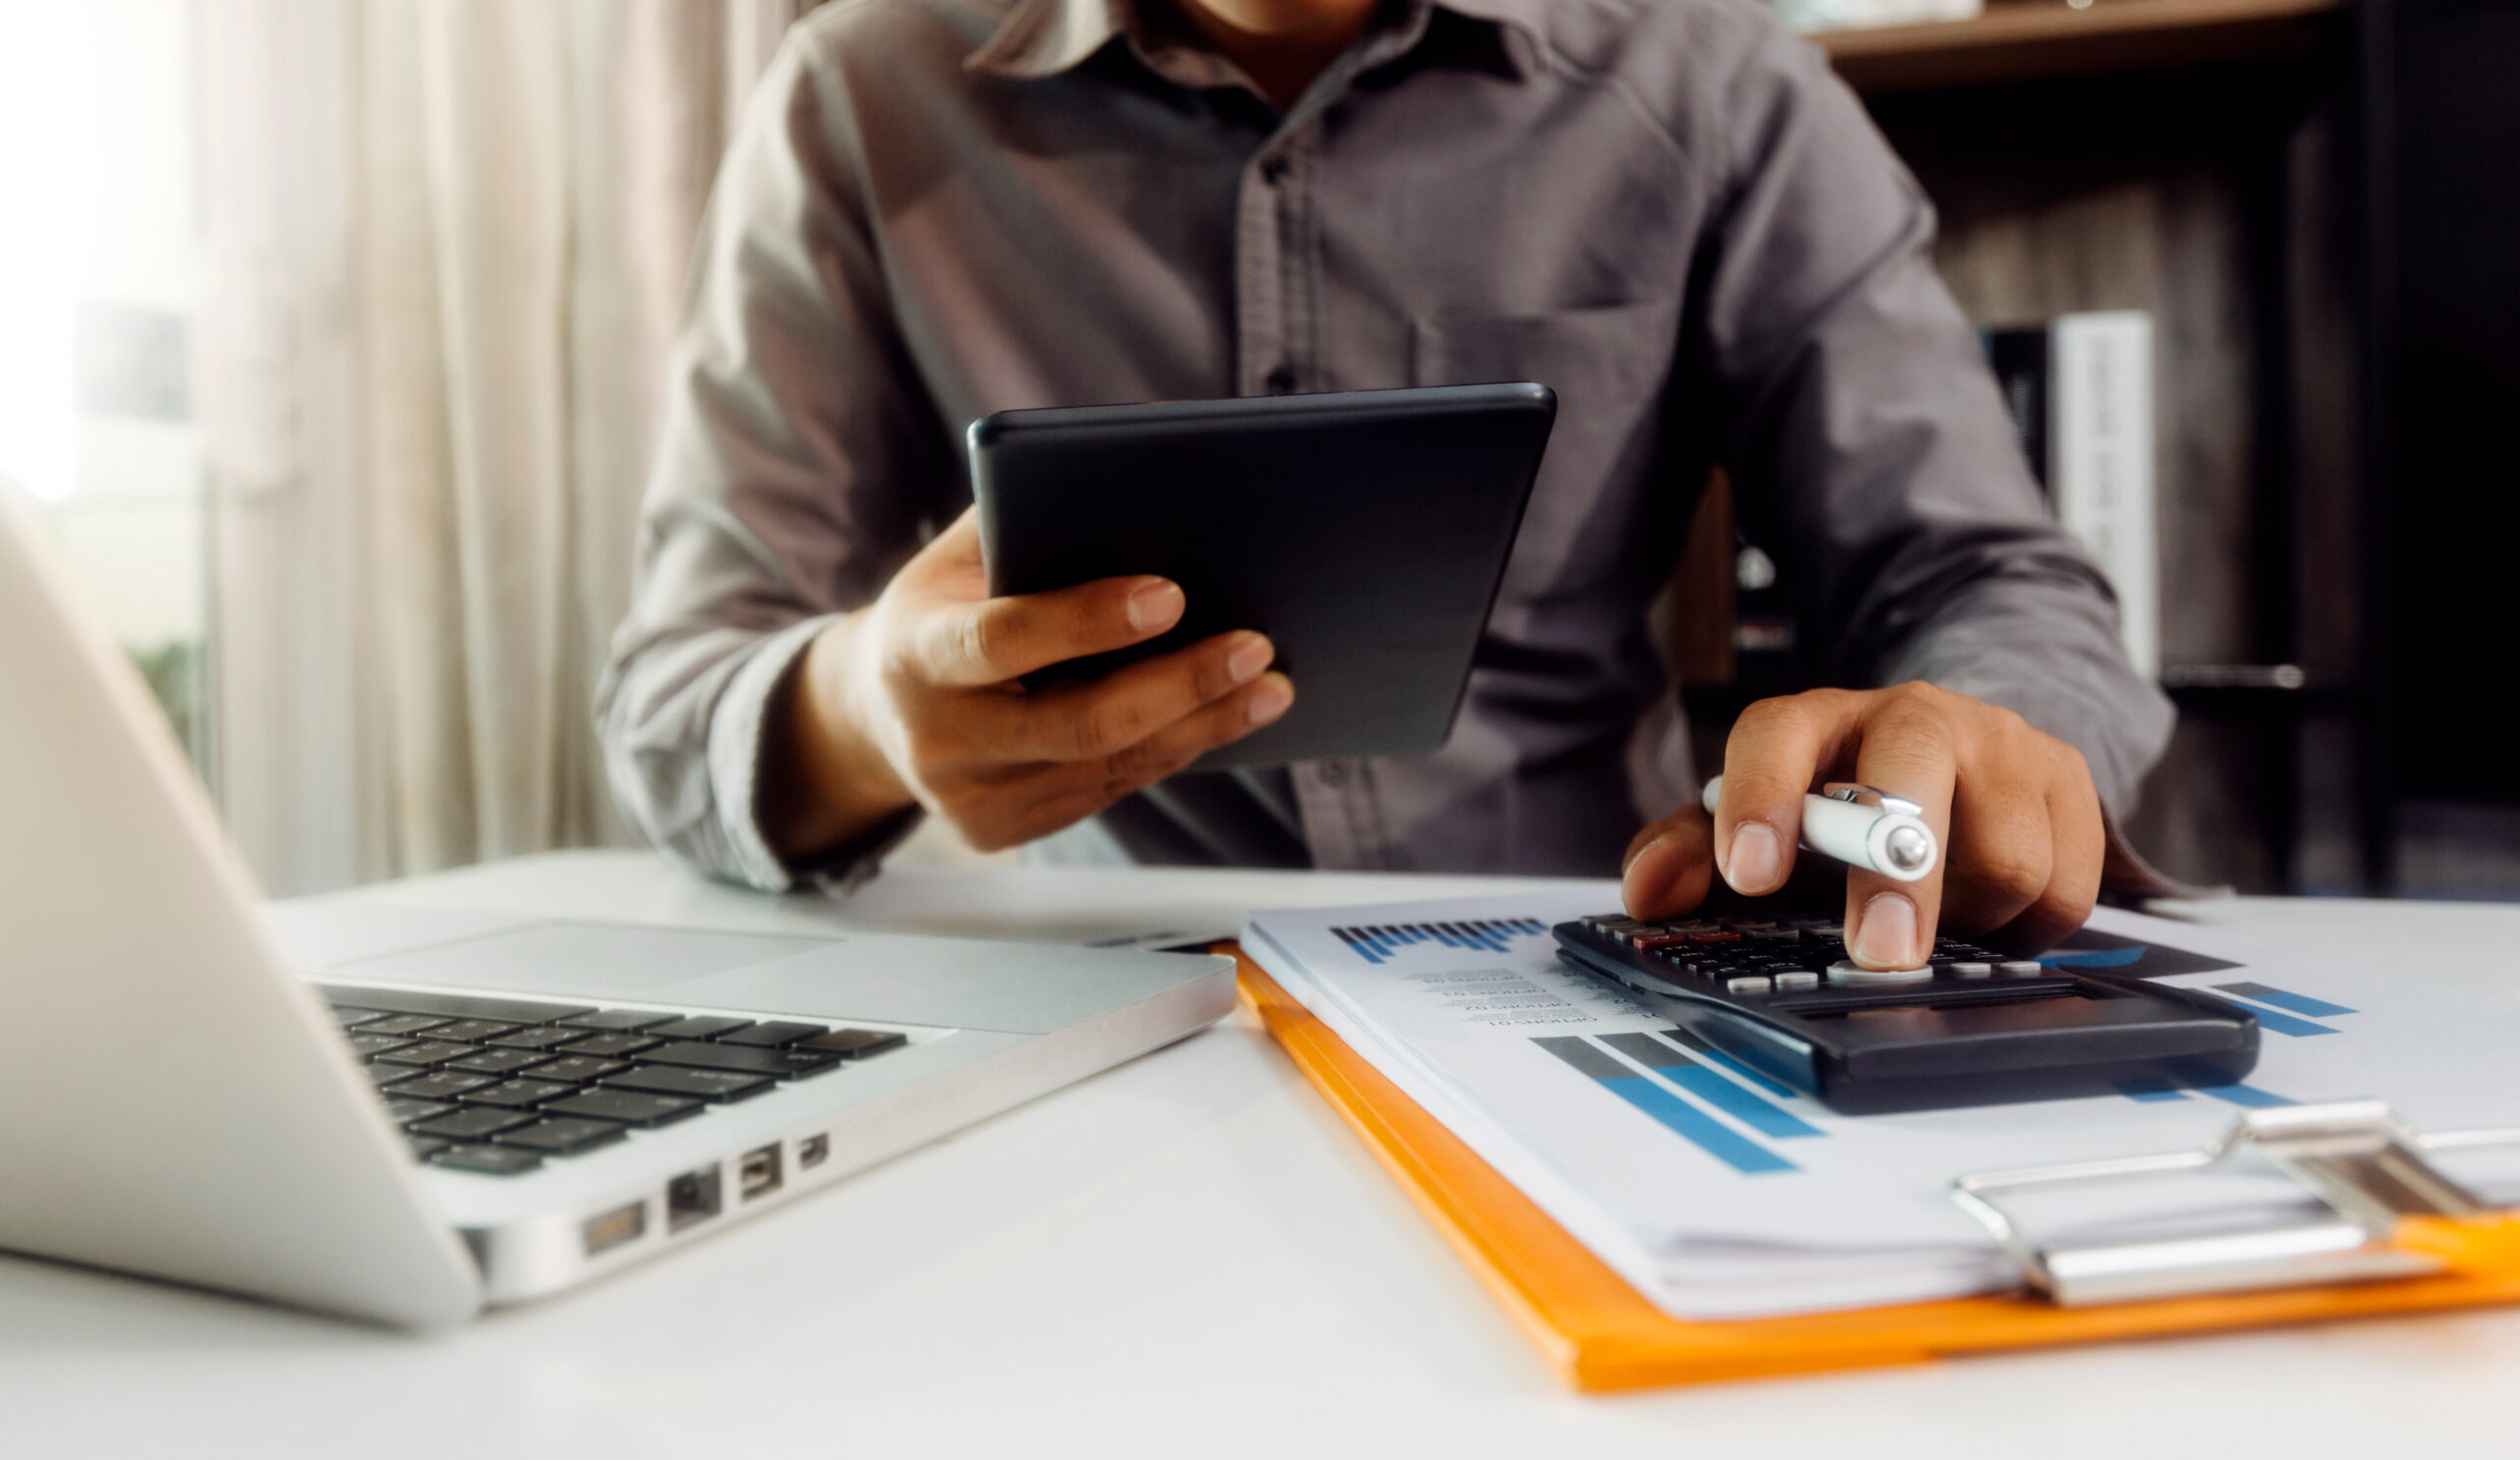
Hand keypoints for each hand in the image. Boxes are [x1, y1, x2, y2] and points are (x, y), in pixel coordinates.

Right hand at [763, 508, 1293, 856]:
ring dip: (1202, 724)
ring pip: (1110, 767)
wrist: (876, 707)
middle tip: (1255, 645)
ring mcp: (971, 798)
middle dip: (1181, 684)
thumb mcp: (958, 555)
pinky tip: (1225, 715)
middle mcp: (939, 738)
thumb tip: (1146, 501)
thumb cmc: (941, 607)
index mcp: (916, 652)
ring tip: (1270, 683)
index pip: (1004, 640)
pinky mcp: (1002, 830)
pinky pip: (1107, 792)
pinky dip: (1173, 750)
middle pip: (1080, 724)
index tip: (1171, 593)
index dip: (1088, 620)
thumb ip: (1026, 526)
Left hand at [1619, 683, 2103, 967]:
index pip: (1778, 736)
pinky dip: (2028, 924)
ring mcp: (2000, 742)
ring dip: (1970, 913)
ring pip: (2005, 851)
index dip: (1762, 799)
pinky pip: (2066, 883)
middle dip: (1899, 872)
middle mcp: (1912, 715)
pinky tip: (1991, 913)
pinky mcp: (2068, 779)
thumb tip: (1648, 894)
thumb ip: (1688, 852)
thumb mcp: (1759, 827)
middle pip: (1913, 771)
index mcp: (1817, 724)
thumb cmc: (1839, 808)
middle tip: (1880, 953)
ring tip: (1940, 917)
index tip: (1747, 873)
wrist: (1955, 761)